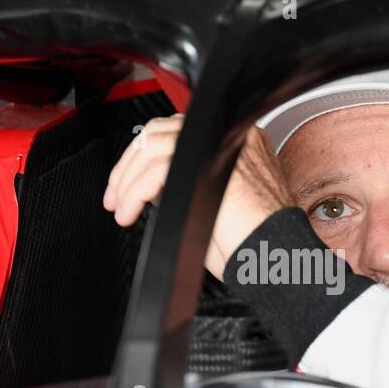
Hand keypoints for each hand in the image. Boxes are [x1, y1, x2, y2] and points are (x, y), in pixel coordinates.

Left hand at [103, 115, 292, 277]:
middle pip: (160, 131)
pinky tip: (131, 212)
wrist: (273, 256)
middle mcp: (231, 136)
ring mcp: (221, 145)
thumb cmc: (252, 243)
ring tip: (123, 210)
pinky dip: (134, 193)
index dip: (143, 156)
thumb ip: (186, 184)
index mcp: (236, 141)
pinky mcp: (208, 163)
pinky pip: (156, 170)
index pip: (177, 131)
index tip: (126, 184)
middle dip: (127, 166)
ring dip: (127, 182)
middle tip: (115, 196)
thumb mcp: (212, 204)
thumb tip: (151, 184)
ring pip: (153, 147)